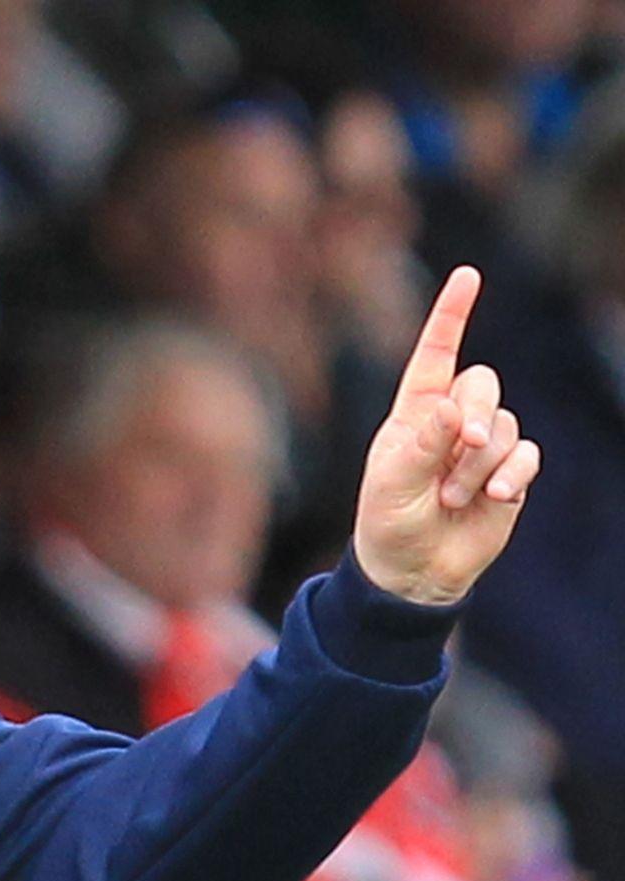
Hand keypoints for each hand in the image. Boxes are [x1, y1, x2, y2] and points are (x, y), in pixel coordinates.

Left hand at [352, 266, 539, 604]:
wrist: (413, 570)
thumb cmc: (388, 521)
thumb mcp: (392, 482)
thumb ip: (423, 445)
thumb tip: (454, 409)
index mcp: (413, 412)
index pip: (435, 355)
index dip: (451, 315)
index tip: (468, 275)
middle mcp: (451, 421)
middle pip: (482, 385)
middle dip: (476, 415)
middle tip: (460, 451)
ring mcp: (483, 447)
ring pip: (505, 426)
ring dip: (482, 462)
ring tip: (453, 497)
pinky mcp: (509, 473)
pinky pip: (527, 454)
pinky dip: (513, 473)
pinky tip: (495, 497)